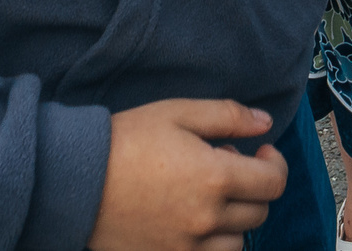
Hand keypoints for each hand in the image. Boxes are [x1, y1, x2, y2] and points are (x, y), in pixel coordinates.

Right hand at [89, 100, 284, 250]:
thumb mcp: (179, 113)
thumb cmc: (127, 140)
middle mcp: (207, 219)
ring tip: (208, 197)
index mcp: (215, 177)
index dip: (275, 164)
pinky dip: (211, 243)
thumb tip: (266, 123)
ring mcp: (187, 247)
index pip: (273, 183)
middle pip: (258, 213)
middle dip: (252, 187)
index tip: (262, 153)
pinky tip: (193, 220)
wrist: (76, 179)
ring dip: (233, 220)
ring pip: (237, 243)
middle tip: (225, 168)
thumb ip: (229, 116)